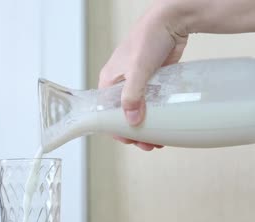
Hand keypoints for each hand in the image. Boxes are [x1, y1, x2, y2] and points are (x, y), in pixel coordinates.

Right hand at [98, 5, 187, 150]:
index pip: (107, 113)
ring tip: (159, 138)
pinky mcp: (156, 80)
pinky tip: (166, 122)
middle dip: (135, 132)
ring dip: (148, 125)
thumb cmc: (147, 37)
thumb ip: (132, 95)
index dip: (117, 129)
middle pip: (124, 115)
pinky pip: (155, 102)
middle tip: (148, 144)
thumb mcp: (136, 69)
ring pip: (140, 110)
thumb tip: (131, 120)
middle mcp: (122, 83)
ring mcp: (140, 83)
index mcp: (109, 81)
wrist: (171, 20)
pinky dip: (159, 114)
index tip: (129, 141)